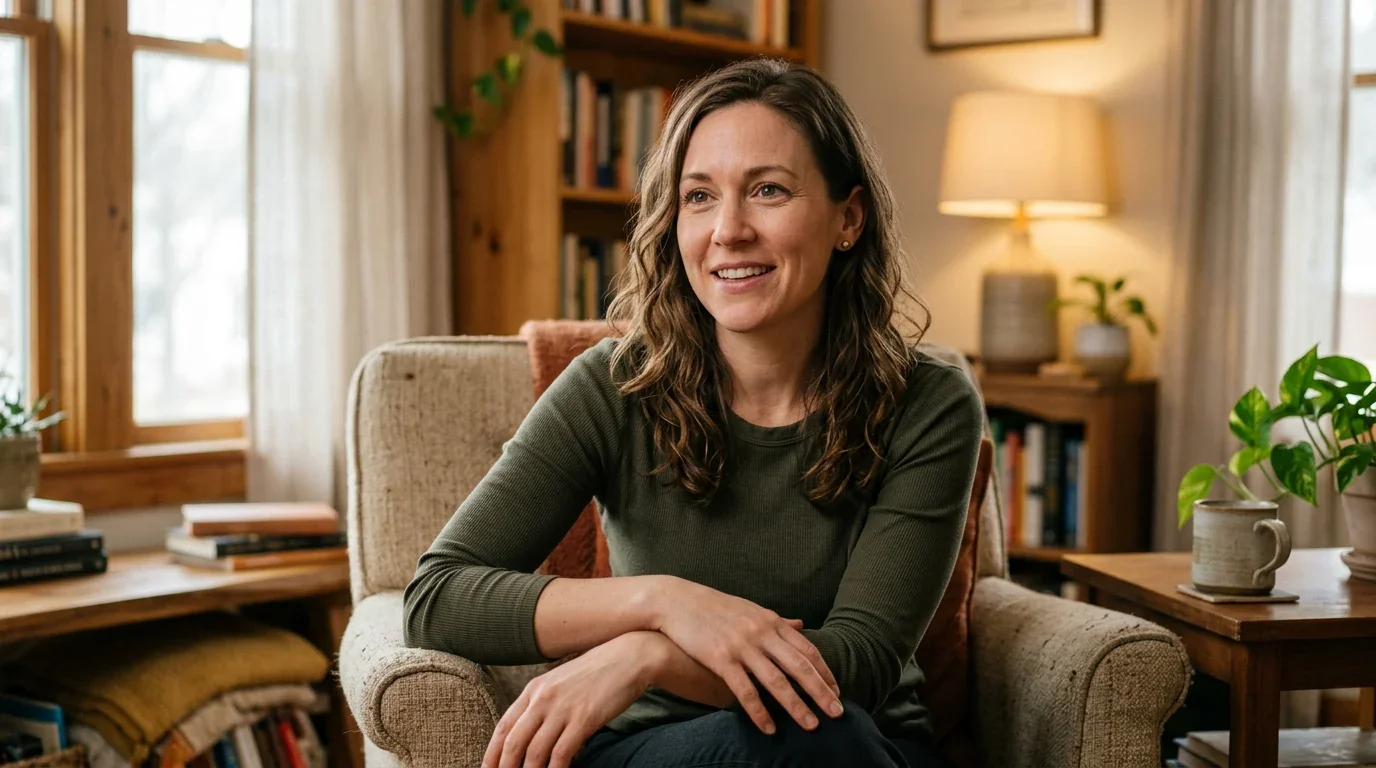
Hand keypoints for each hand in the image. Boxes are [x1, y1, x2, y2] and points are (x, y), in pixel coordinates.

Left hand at [483, 631, 658, 767]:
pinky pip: (562, 753)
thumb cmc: (595, 673)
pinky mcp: (584, 718)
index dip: (492, 754)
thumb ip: (542, 704)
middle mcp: (543, 698)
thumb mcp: (560, 683)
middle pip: (513, 743)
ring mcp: (563, 708)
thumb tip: (529, 734)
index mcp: (534, 689)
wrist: (628, 657)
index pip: (503, 727)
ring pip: (535, 752)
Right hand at [650, 576, 842, 734]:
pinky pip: (745, 691)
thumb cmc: (714, 607)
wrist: (676, 601)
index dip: (824, 673)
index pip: (807, 650)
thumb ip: (776, 621)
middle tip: (838, 714)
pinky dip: (759, 712)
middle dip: (821, 692)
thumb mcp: (750, 609)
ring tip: (811, 726)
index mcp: (771, 621)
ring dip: (796, 706)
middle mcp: (761, 633)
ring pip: (777, 681)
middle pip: (799, 667)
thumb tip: (800, 625)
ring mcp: (742, 646)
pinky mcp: (721, 659)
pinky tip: (769, 728)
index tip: (837, 691)